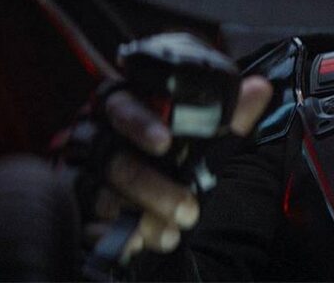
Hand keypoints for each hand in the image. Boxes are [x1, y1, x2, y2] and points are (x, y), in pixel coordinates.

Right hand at [91, 75, 271, 257]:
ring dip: (141, 216)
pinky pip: (86, 223)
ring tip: (171, 232)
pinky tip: (137, 244)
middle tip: (189, 209)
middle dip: (153, 187)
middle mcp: (95, 138)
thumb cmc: (175, 155)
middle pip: (116, 159)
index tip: (166, 142)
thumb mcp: (206, 137)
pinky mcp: (74, 207)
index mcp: (125, 110)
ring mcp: (81, 173)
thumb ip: (229, 116)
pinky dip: (114, 237)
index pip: (123, 107)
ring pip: (102, 195)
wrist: (151, 198)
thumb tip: (259, 88)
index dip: (141, 123)